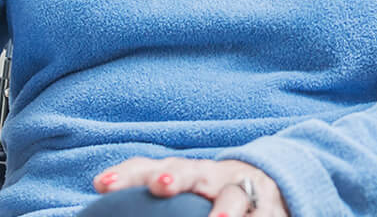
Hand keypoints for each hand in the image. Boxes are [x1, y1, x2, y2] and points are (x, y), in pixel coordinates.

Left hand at [94, 156, 287, 216]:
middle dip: (175, 175)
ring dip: (224, 209)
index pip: (153, 167)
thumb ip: (153, 198)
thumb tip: (102, 194)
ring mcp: (242, 190)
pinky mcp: (267, 209)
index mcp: (186, 173)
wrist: (274, 183)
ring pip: (234, 195)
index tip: (101, 184)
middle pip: (192, 171)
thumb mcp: (188, 189)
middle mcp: (212, 176)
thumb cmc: (215, 193)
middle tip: (160, 184)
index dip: (128, 174)